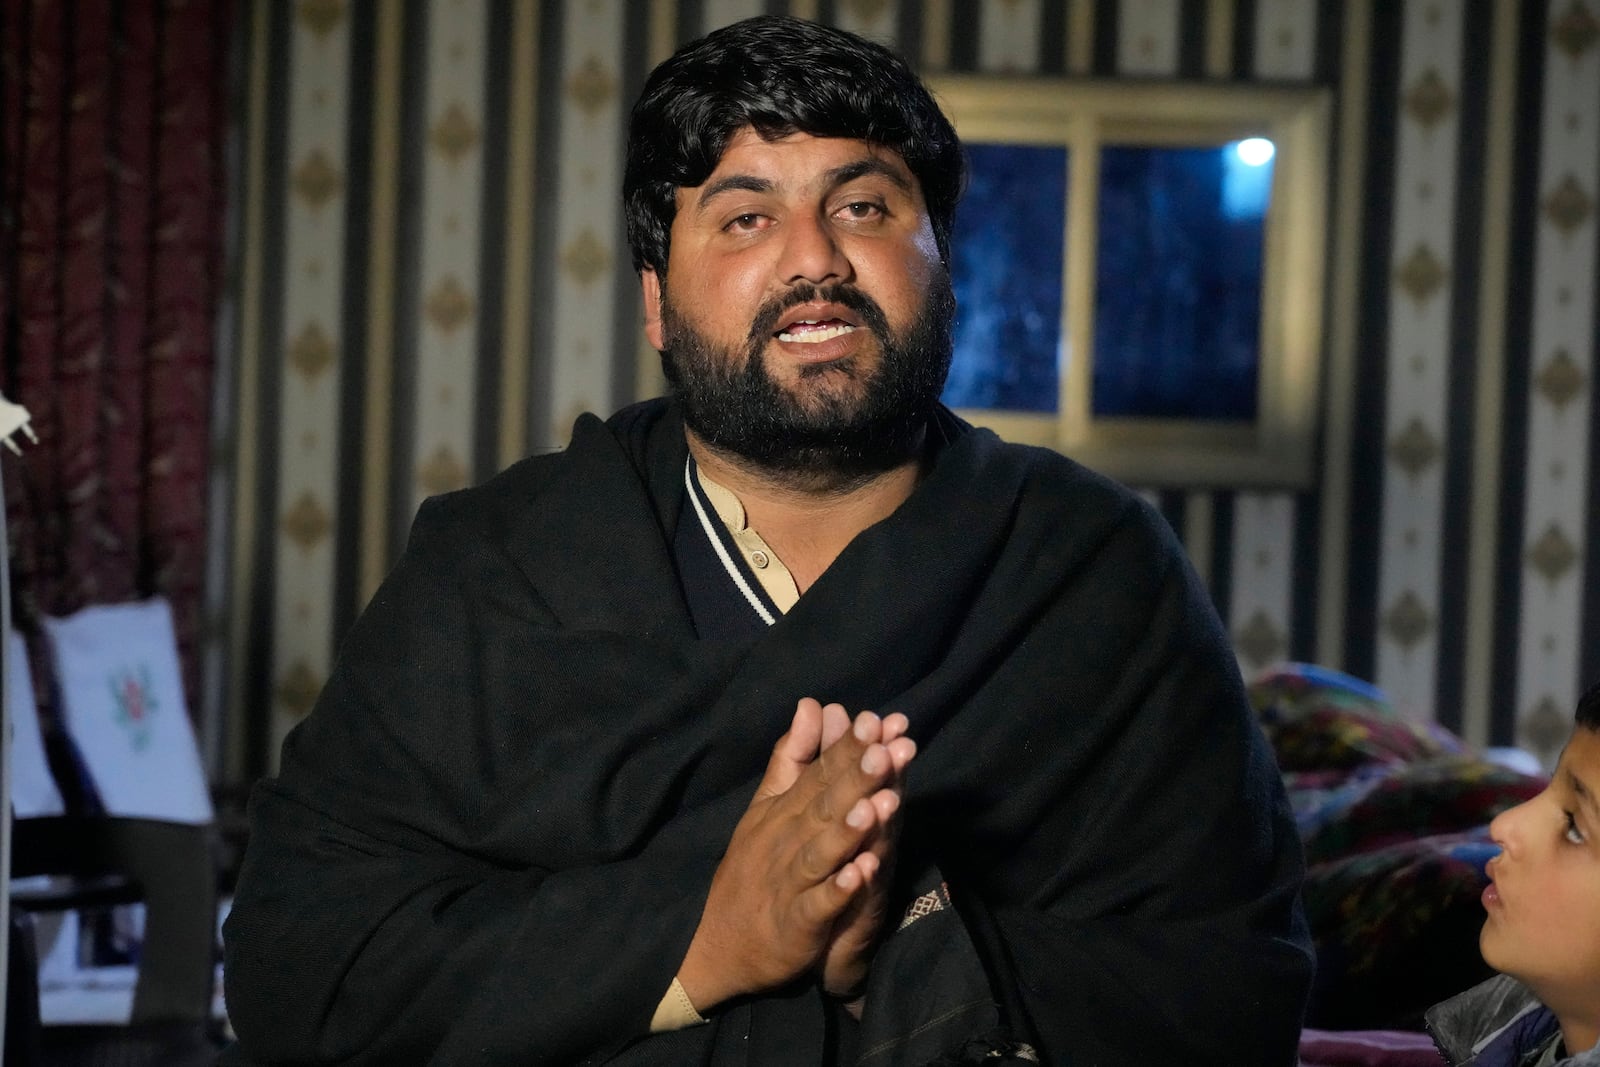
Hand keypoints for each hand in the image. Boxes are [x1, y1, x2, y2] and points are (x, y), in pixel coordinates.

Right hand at [677, 699, 911, 1011]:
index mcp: (784, 809)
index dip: (850, 747)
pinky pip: (817, 904)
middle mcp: (786, 839)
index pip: (820, 772)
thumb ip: (793, 757)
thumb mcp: (767, 806)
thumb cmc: (753, 868)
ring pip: (822, 850)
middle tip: (887, 748)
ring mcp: (789, 881)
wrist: (718, 944)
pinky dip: (837, 890)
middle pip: (825, 804)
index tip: (881, 720)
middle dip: (857, 777)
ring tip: (877, 804)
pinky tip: (861, 874)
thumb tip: (813, 704)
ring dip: (849, 828)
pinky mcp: (796, 923)